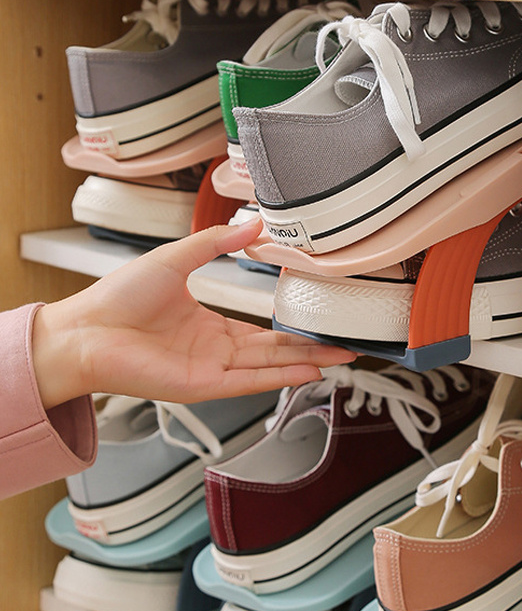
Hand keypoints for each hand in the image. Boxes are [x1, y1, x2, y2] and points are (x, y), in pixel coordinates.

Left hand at [32, 217, 355, 407]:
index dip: (294, 330)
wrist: (86, 328)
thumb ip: (215, 243)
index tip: (320, 322)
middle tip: (346, 346)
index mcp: (210, 324)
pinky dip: (281, 377)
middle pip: (276, 351)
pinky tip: (308, 372)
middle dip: (312, 349)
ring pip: (271, 367)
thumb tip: (252, 226)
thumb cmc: (119, 296)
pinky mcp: (203, 384)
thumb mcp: (176, 258)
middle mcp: (216, 350)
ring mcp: (212, 369)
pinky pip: (250, 381)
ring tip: (340, 359)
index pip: (263, 331)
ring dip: (306, 363)